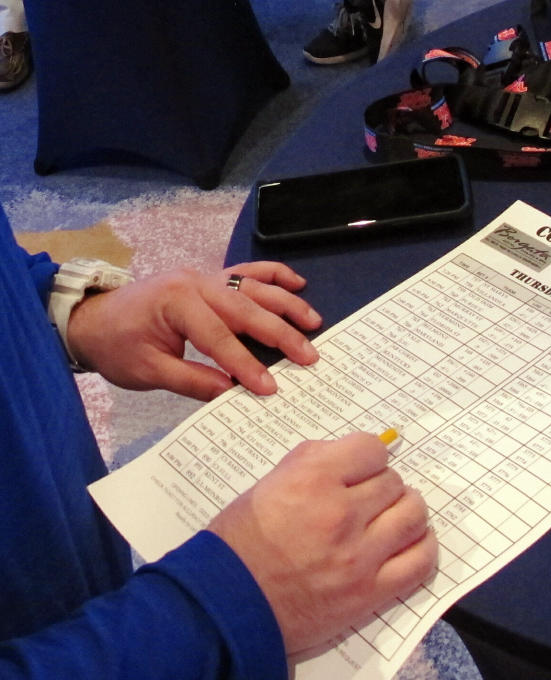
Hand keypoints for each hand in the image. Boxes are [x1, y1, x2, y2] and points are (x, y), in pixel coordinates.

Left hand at [66, 262, 322, 399]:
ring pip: (255, 287)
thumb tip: (231, 392)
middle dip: (280, 334)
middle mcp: (196, 283)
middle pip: (246, 309)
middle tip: (308, 356)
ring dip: (287, 304)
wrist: (92, 319)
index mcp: (177, 303)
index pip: (219, 338)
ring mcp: (205, 277)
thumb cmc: (117, 346)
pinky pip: (247, 271)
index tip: (269, 388)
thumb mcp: (147, 371)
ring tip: (314, 322)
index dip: (245, 364)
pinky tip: (297, 283)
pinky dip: (274, 275)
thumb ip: (191, 381)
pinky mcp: (210, 278)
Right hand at [207, 433, 437, 653]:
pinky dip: (422, 546)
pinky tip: (410, 541)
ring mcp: (359, 554)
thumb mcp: (271, 483)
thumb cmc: (242, 542)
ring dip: (406, 510)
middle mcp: (340, 512)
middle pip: (393, 482)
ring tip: (390, 517)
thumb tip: (359, 455)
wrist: (226, 604)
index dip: (367, 458)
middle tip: (366, 500)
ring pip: (413, 514)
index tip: (361, 469)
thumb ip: (317, 462)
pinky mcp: (369, 591)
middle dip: (381, 487)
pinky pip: (421, 560)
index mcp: (312, 478)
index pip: (373, 449)